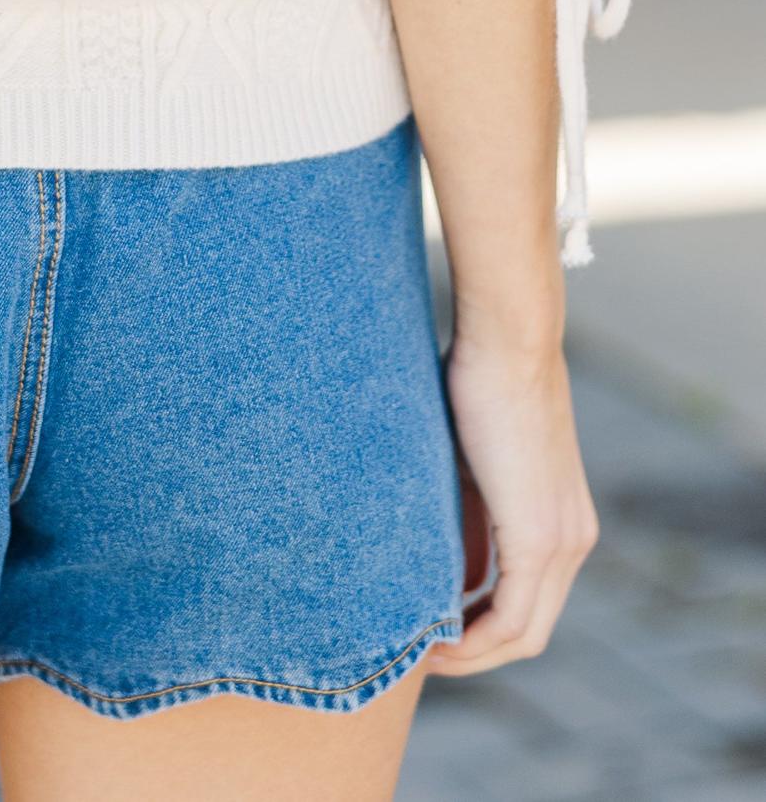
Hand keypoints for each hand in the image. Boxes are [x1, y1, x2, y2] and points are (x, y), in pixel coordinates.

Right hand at [430, 329, 597, 674]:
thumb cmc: (480, 379)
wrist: (509, 339)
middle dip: (473, 653)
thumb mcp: (471, 462)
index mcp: (564, 522)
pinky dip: (474, 639)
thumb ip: (467, 512)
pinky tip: (434, 640)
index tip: (430, 629)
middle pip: (529, 632)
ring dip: (471, 652)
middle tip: (418, 653)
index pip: (529, 604)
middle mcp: (574, 540)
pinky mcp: (540, 537)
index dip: (480, 629)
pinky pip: (512, 618)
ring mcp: (563, 541)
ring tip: (418, 652)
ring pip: (523, 633)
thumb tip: (436, 553)